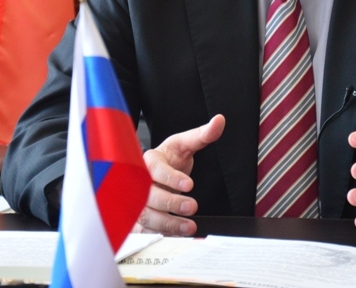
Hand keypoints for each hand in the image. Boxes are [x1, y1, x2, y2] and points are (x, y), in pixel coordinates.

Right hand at [134, 114, 225, 235]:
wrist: (155, 174)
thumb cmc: (168, 159)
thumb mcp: (184, 144)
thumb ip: (202, 135)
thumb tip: (219, 121)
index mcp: (149, 160)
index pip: (155, 169)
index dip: (171, 178)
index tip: (189, 184)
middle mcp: (138, 181)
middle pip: (148, 195)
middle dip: (170, 202)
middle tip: (192, 206)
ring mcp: (136, 201)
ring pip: (145, 215)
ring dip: (167, 222)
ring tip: (189, 226)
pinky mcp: (138, 218)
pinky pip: (145, 230)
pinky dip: (161, 233)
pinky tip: (177, 234)